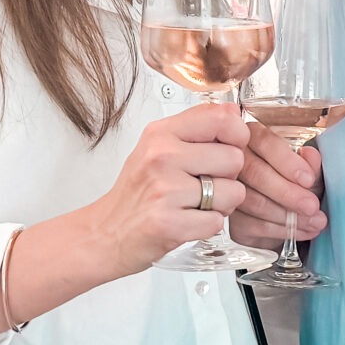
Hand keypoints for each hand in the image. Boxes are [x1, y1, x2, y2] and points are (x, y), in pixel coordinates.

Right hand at [89, 104, 251, 272]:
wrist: (106, 233)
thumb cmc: (136, 193)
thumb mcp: (157, 148)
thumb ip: (196, 128)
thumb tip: (233, 111)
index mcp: (161, 134)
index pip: (220, 118)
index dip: (237, 135)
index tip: (229, 146)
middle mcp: (161, 157)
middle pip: (234, 158)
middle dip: (228, 177)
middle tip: (204, 185)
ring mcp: (165, 190)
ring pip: (233, 192)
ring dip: (222, 205)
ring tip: (196, 204)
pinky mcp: (169, 223)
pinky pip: (217, 222)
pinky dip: (208, 226)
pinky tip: (188, 221)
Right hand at [227, 122, 325, 250]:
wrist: (289, 209)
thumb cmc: (296, 182)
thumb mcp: (308, 169)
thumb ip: (311, 162)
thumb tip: (310, 156)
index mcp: (254, 137)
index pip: (266, 142)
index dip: (287, 161)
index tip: (308, 179)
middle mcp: (236, 160)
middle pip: (255, 173)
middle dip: (288, 193)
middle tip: (312, 206)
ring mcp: (228, 190)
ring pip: (253, 202)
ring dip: (288, 216)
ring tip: (314, 221)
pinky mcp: (231, 218)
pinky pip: (252, 225)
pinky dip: (281, 231)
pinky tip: (302, 230)